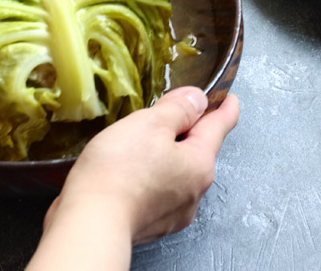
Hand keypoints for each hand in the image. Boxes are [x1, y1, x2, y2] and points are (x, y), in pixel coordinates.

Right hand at [26, 87, 239, 270]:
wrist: (91, 223)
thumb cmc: (119, 171)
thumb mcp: (151, 123)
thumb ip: (178, 108)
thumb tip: (198, 100)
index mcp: (199, 163)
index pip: (219, 127)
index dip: (224, 107)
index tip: (229, 98)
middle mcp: (193, 191)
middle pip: (196, 150)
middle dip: (185, 130)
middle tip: (166, 113)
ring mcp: (173, 212)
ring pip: (176, 171)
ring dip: (165, 154)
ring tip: (138, 142)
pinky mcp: (151, 223)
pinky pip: (157, 190)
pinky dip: (149, 176)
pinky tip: (128, 170)